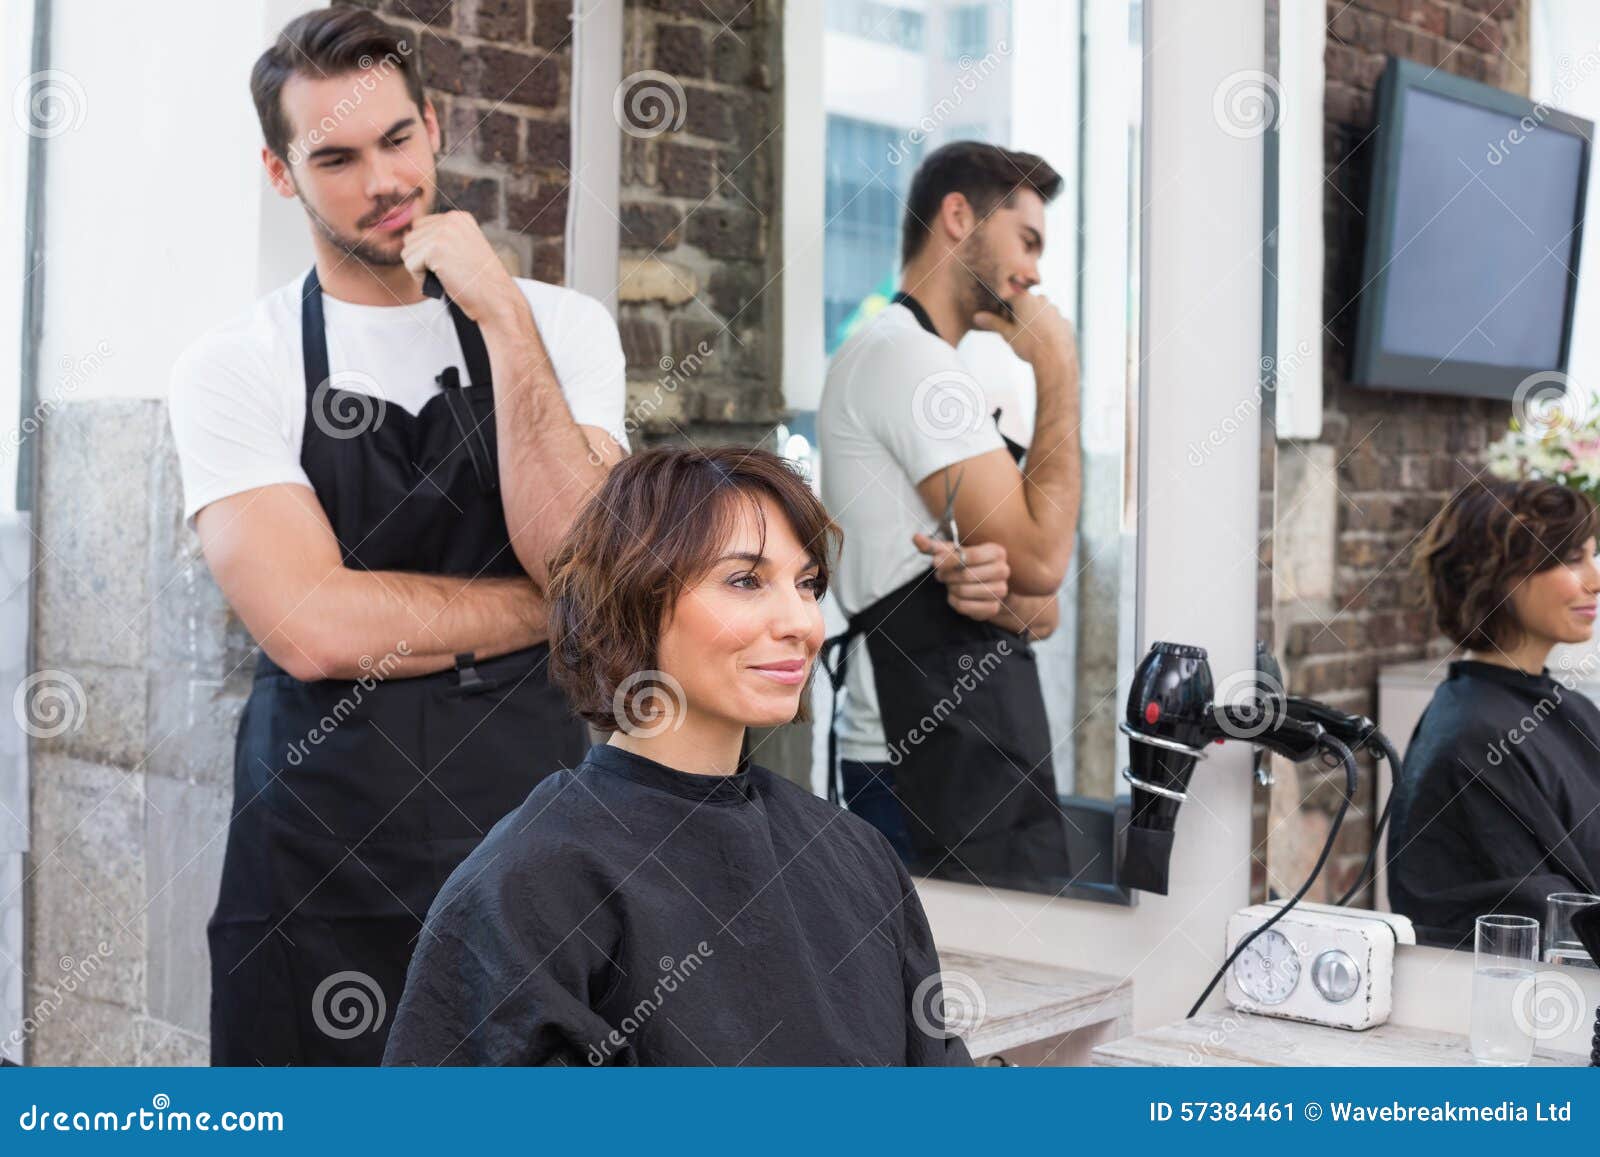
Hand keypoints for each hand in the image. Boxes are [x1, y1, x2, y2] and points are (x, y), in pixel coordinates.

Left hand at [400, 210, 523, 326]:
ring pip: (408, 251)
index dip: (426, 252)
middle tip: (445, 274)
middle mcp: (451, 219)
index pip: (420, 227)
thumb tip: (407, 236)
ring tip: (443, 278)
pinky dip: (420, 279)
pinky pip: (409, 263)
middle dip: (421, 260)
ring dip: (420, 270)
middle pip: (411, 238)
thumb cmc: (479, 282)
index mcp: (458, 217)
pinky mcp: (435, 248)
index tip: (448, 265)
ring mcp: (443, 232)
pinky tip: (440, 282)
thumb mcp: (462, 250)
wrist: (496, 299)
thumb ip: (440, 238)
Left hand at [912, 532, 1008, 623]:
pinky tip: (954, 596)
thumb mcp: (953, 552)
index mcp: (996, 552)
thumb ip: (934, 547)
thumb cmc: (968, 564)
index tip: (935, 562)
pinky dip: (954, 601)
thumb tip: (916, 538)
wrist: (986, 585)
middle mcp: (1002, 570)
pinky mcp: (993, 608)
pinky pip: (964, 606)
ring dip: (950, 588)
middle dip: (948, 576)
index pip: (969, 555)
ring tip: (950, 584)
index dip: (948, 560)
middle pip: (966, 575)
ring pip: (963, 591)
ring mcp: (1000, 590)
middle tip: (941, 575)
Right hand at [972, 292, 1077, 372]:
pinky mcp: (1065, 322)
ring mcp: (1055, 311)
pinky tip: (1043, 342)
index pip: (1009, 297)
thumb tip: (978, 317)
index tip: (1004, 321)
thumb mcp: (1007, 334)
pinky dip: (1047, 329)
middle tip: (1016, 332)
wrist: (1055, 359)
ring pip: (1040, 312)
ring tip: (1031, 339)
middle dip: (1020, 314)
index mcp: (1025, 299)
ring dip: (1034, 321)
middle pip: (1026, 303)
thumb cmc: (1030, 345)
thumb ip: (993, 323)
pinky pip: (1053, 322)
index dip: (1004, 309)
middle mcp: (1042, 301)